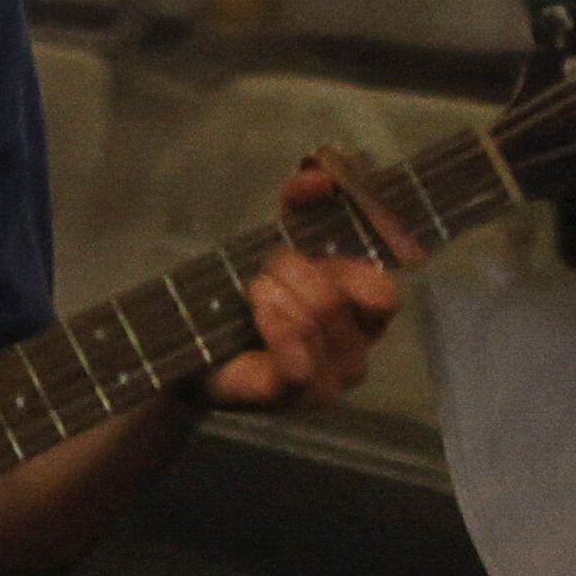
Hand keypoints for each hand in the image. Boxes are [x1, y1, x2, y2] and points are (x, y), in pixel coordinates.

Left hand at [201, 152, 411, 412]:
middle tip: (263, 273)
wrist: (194, 349)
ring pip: (313, 322)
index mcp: (361, 318)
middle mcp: (354, 353)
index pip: (381, 293)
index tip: (308, 251)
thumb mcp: (276, 239)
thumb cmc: (248, 298)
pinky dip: (275, 328)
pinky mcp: (293, 398)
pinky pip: (298, 363)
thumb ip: (301, 202)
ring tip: (252, 294)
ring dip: (273, 294)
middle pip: (336, 298)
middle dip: (292, 271)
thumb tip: (320, 176)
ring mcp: (327, 383)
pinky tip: (257, 315)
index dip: (348, 265)